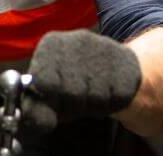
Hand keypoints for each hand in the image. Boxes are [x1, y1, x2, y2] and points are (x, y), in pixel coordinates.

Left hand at [22, 30, 141, 132]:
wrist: (107, 67)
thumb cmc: (68, 82)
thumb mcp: (46, 94)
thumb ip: (35, 108)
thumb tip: (42, 122)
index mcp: (52, 44)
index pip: (44, 81)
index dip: (50, 97)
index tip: (54, 95)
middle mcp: (77, 39)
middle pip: (72, 92)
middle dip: (74, 104)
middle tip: (75, 98)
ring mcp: (104, 47)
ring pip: (96, 96)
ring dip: (94, 105)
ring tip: (91, 94)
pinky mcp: (126, 59)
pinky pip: (118, 97)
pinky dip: (112, 102)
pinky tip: (107, 91)